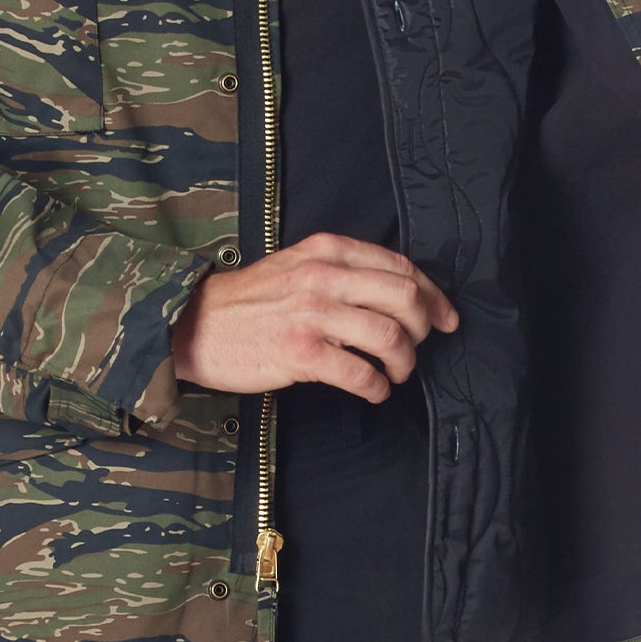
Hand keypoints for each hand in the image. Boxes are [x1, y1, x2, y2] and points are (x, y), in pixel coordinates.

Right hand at [171, 231, 460, 402]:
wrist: (195, 324)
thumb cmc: (250, 301)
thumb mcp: (297, 266)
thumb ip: (342, 271)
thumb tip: (396, 295)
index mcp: (327, 250)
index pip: (401, 265)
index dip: (433, 295)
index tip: (445, 318)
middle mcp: (324, 276)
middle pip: (405, 297)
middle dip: (424, 328)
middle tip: (418, 348)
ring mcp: (312, 314)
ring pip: (390, 336)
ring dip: (404, 362)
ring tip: (395, 374)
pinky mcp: (301, 353)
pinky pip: (360, 373)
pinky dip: (377, 387)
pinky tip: (373, 391)